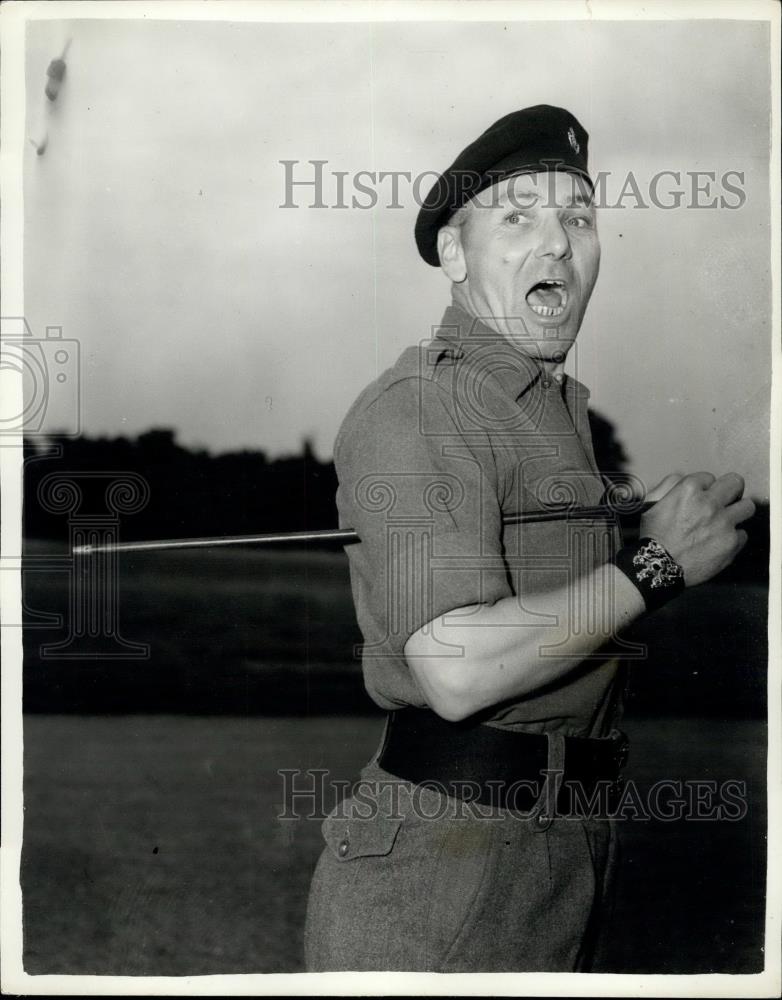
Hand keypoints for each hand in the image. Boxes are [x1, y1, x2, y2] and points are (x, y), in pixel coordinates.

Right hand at [639, 472, 754, 586]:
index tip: (702, 496)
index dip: (704, 487)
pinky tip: (719, 542)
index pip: (709, 477)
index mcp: (689, 490)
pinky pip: (742, 534)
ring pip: (747, 506)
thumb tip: (682, 478)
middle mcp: (709, 503)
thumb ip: (668, 485)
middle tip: (727, 499)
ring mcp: (723, 523)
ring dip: (738, 511)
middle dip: (731, 489)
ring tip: (727, 520)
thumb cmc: (653, 537)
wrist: (658, 567)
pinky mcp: (731, 542)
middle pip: (735, 483)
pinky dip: (733, 538)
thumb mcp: (651, 503)